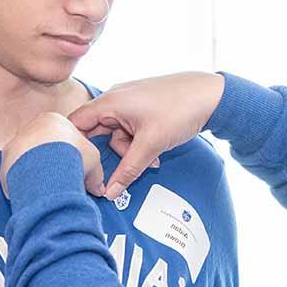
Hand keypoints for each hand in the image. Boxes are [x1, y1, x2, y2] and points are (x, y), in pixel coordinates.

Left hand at [0, 111, 105, 198]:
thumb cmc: (71, 156)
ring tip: (50, 188)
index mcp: (52, 120)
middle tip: (63, 179)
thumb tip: (97, 187)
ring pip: (28, 161)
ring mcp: (14, 145)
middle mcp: (29, 128)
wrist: (46, 166)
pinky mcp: (4, 163)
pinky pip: (16, 175)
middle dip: (53, 163)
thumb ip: (95, 172)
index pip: (62, 136)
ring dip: (39, 173)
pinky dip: (26, 183)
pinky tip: (36, 191)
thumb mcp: (93, 159)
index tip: (76, 168)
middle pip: (43, 148)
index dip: (72, 154)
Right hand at [67, 73, 225, 198]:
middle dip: (112, 153)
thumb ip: (128, 169)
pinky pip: (130, 129)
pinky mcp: (141, 106)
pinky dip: (139, 142)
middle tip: (124, 168)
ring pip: (116, 134)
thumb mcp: (151, 144)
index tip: (79, 167)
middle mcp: (115, 98)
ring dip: (130, 150)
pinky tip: (156, 150)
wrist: (211, 95)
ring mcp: (128, 101)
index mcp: (110, 102)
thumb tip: (110, 192)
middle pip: (96, 131)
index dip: (74, 146)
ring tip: (152, 158)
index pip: (76, 123)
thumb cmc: (181, 110)